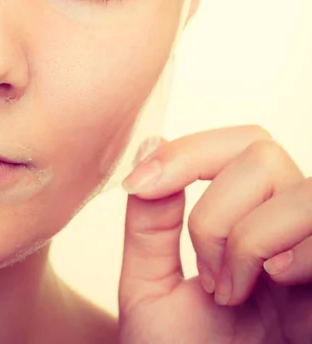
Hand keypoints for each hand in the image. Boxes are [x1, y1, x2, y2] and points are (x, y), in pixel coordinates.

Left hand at [118, 126, 311, 343]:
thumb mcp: (149, 288)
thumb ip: (149, 222)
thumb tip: (151, 142)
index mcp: (245, 220)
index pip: (236, 144)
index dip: (188, 151)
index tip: (140, 184)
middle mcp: (285, 226)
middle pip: (262, 152)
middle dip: (215, 210)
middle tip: (206, 275)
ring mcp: (311, 252)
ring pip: (297, 188)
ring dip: (248, 238)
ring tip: (232, 293)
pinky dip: (293, 250)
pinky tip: (276, 285)